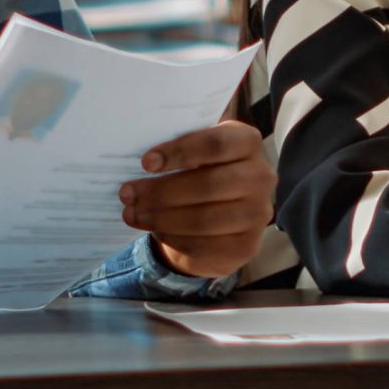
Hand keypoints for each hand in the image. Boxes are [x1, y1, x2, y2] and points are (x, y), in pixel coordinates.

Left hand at [121, 122, 276, 280]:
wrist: (219, 218)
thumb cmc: (200, 174)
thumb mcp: (194, 152)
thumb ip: (178, 145)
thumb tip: (138, 145)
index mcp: (247, 142)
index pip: (217, 144)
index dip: (180, 152)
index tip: (146, 163)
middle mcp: (261, 176)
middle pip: (208, 184)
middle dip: (161, 191)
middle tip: (127, 193)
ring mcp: (258, 214)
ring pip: (204, 218)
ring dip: (161, 217)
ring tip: (132, 213)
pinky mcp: (247, 245)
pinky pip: (204, 244)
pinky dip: (173, 238)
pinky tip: (154, 230)